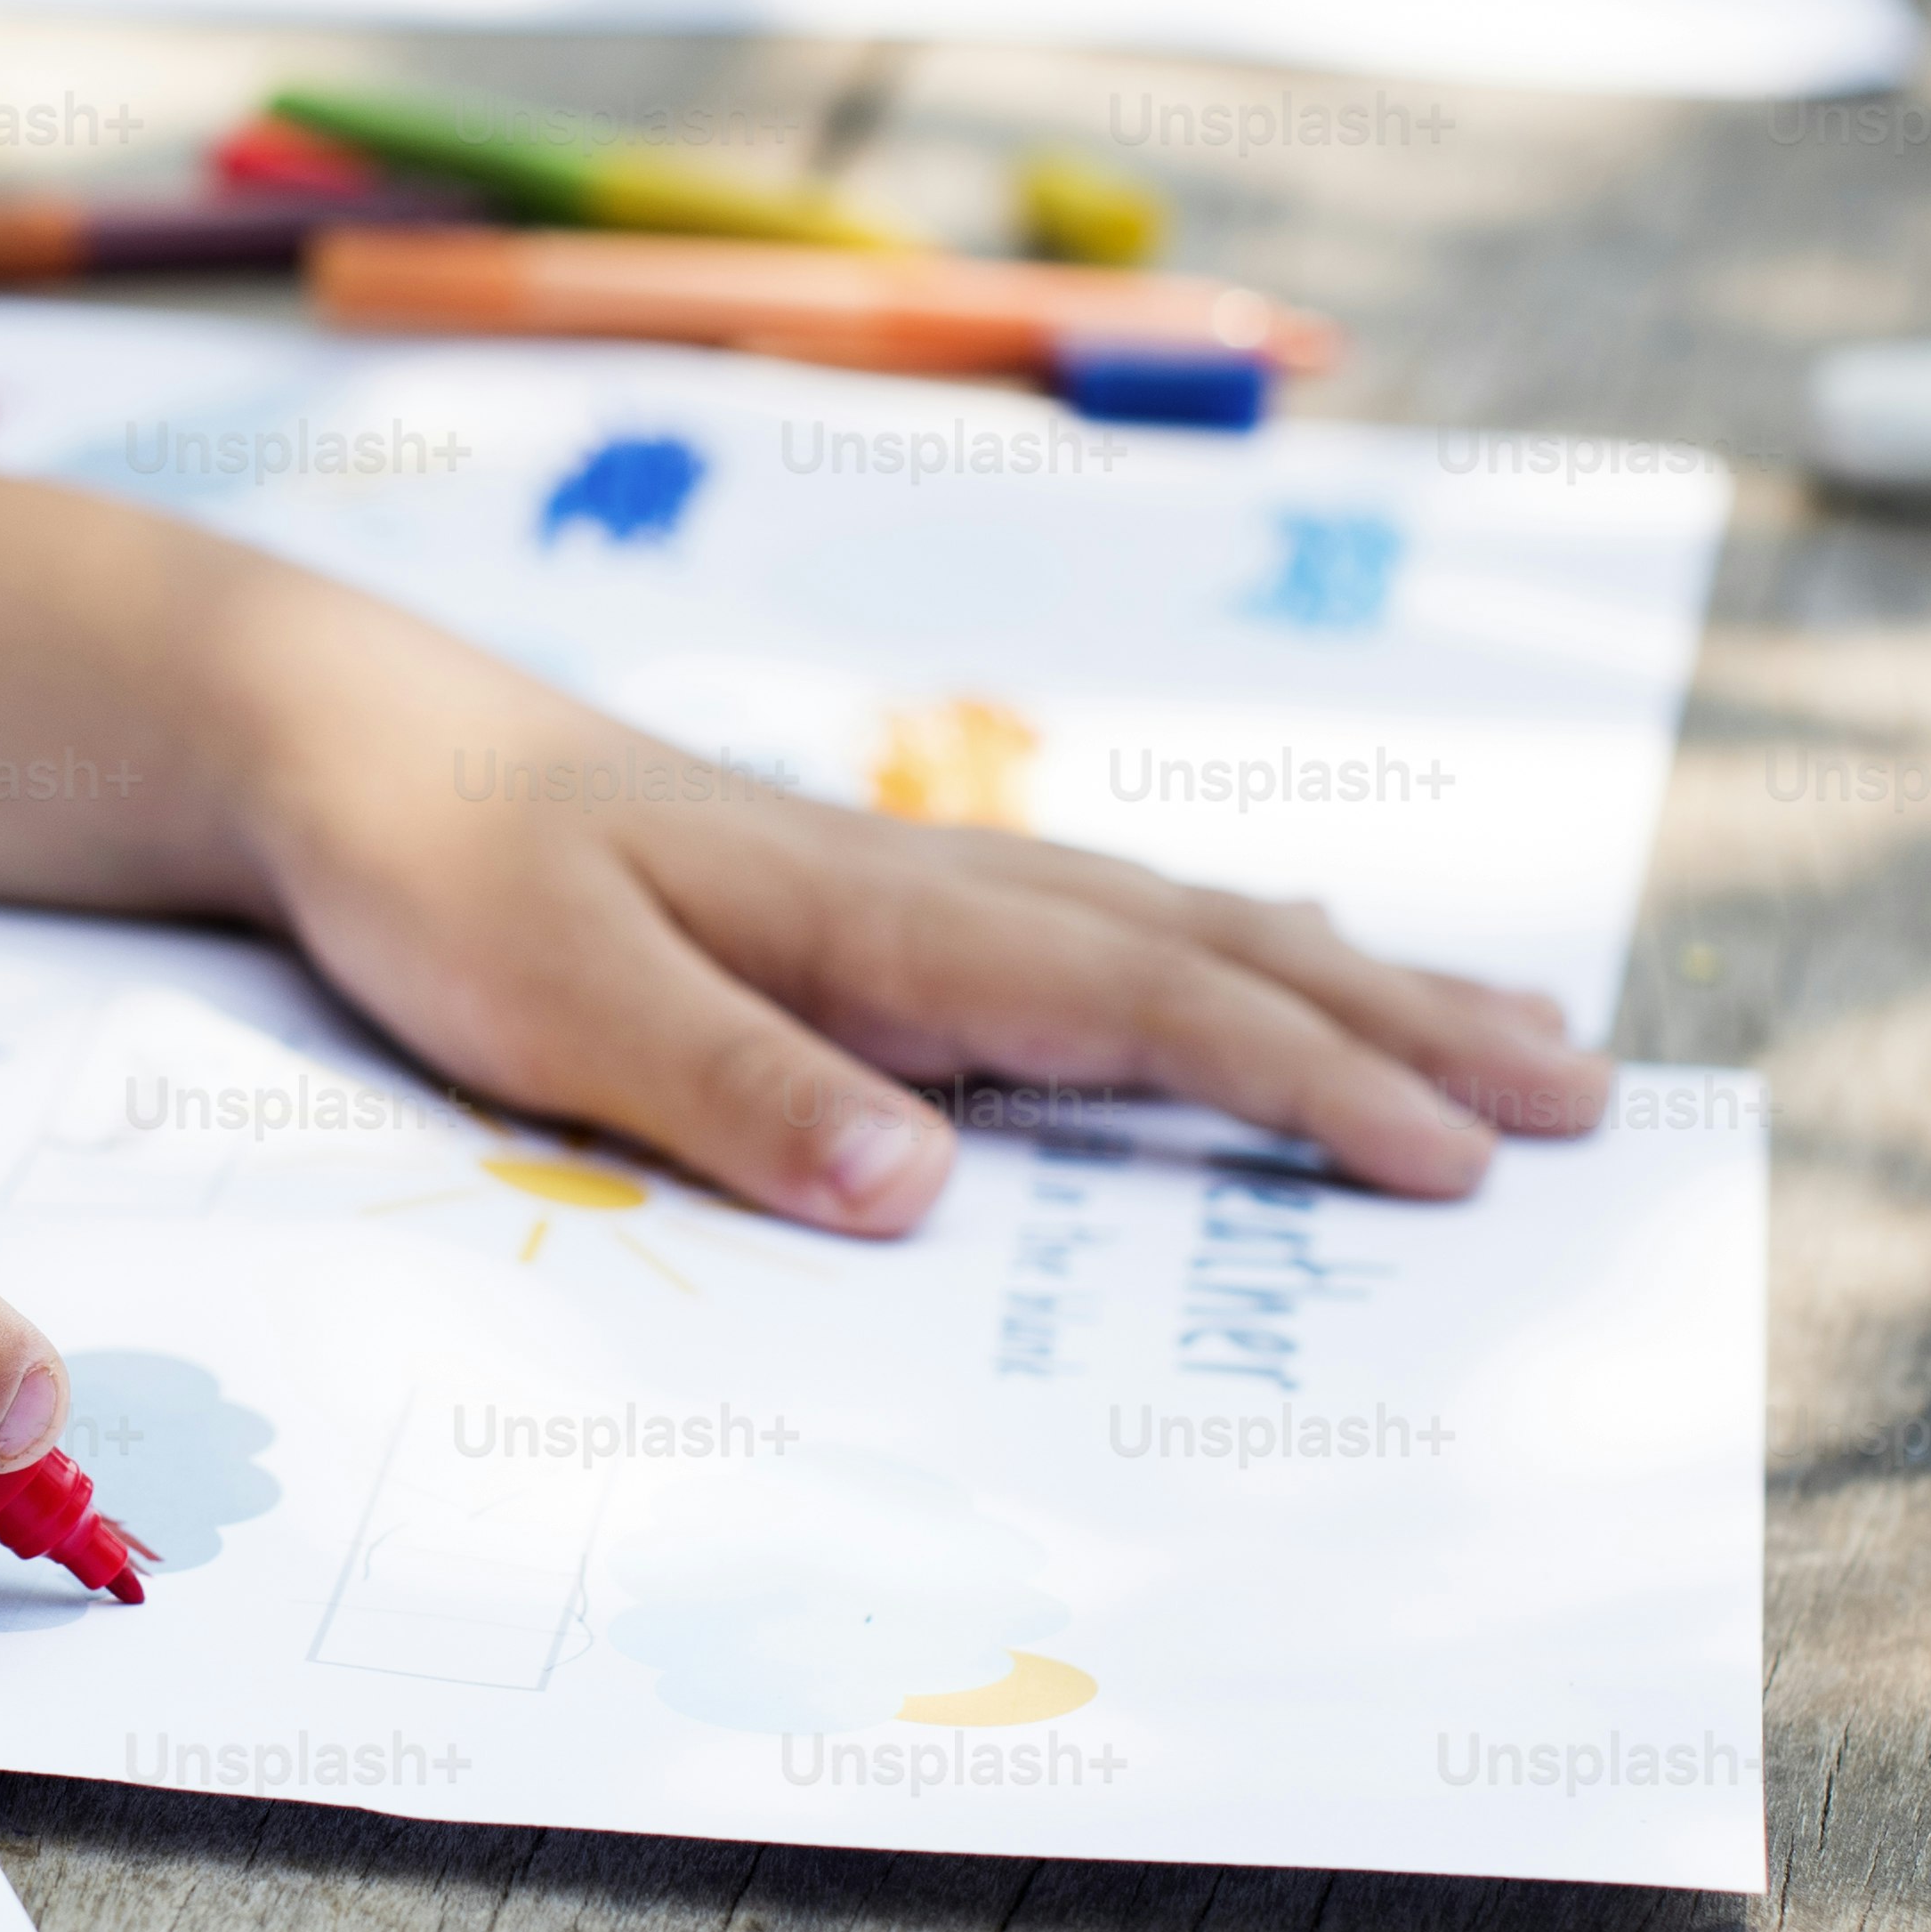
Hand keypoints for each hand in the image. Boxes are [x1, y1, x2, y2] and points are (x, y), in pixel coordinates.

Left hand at [206, 594, 1612, 1232]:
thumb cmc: (437, 878)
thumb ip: (732, 1095)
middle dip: (1409, 1029)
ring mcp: (919, 881)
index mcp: (879, 921)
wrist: (344, 742)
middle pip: (1220, 952)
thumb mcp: (550, 1005)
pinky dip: (1243, 952)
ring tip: (1522, 1030)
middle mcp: (932, 888)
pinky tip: (1295, 966)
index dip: (1312, 1083)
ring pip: (1190, 924)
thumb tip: (921, 1189)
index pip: (1147, 1004)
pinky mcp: (880, 897)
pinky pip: (1114, 923)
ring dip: (1362, 982)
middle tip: (1585, 1097)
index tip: (1457, 1159)